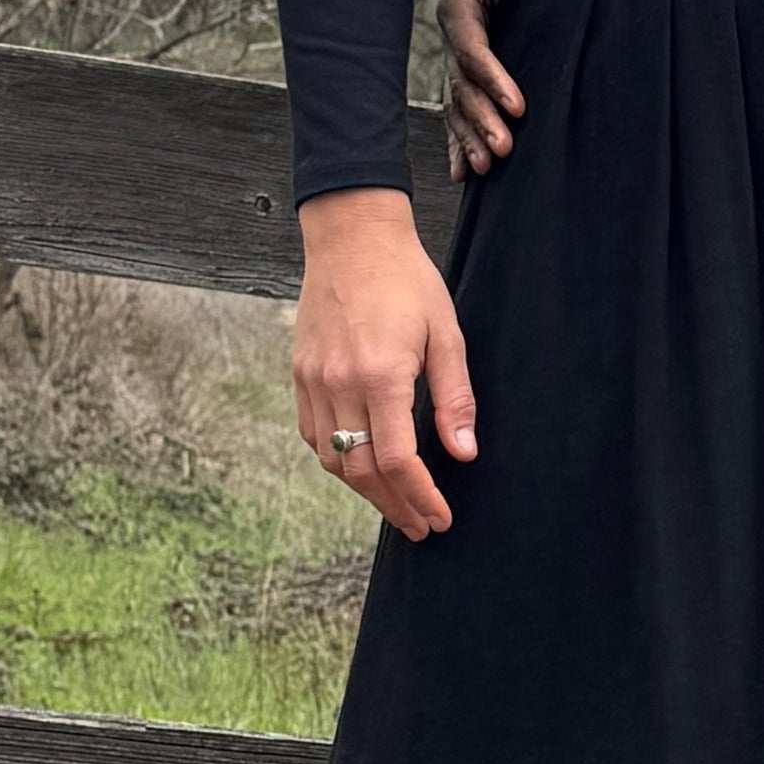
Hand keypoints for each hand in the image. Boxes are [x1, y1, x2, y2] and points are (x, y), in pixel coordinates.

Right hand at [292, 188, 475, 539]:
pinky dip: (338, 461)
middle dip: (394, 506)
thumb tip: (464, 453)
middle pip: (361, 471)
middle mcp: (339, 383)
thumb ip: (454, 397)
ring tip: (397, 504)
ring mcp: (313, 381)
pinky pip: (314, 435)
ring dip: (364, 490)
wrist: (351, 237)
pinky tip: (363, 467)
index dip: (420, 497)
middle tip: (421, 525)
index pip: (397, 460)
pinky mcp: (300, 374)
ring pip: (332, 460)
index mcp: (380, 375)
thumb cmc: (407, 281)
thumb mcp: (446, 333)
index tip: (440, 518)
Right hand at [437, 0, 526, 178]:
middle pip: (463, 86)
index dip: (493, 79)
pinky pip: (458, 108)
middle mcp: (453, 37)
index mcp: (457, 8)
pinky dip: (458, 141)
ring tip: (485, 169)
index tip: (518, 107)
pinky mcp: (466, 68)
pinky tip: (463, 174)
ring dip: (469, 137)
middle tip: (504, 150)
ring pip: (458, 103)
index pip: (473, 50)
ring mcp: (456, 56)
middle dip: (482, 119)